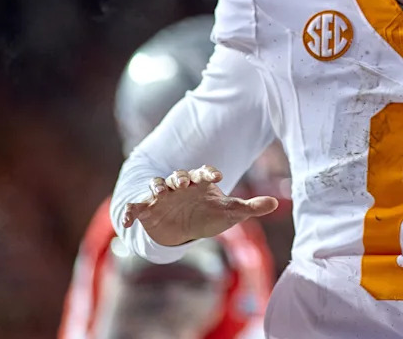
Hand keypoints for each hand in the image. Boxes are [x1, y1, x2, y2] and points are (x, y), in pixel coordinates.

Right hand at [123, 165, 278, 246]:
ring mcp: (162, 196)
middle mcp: (180, 186)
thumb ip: (250, 207)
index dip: (210, 173)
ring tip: (160, 191)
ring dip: (158, 186)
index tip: (218, 178)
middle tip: (184, 183)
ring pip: (157, 184)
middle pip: (179, 175)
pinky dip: (129, 210)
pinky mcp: (146, 209)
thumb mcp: (229, 213)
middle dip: (181, 177)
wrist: (182, 229)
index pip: (204, 172)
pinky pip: (135, 206)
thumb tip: (275, 203)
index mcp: (200, 183)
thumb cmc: (208, 216)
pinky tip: (127, 219)